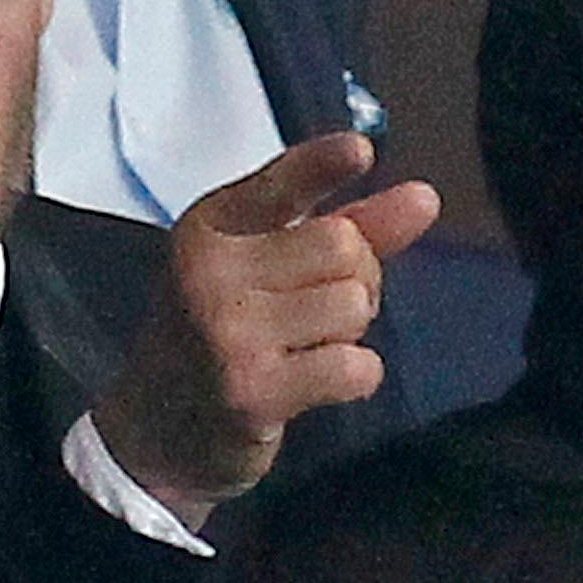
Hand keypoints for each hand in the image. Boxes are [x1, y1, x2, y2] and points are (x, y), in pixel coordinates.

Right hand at [88, 133, 440, 519]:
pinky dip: (354, 376)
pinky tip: (316, 382)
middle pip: (343, 246)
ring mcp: (227, 331)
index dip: (323, 165)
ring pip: (353, 305)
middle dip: (357, 278)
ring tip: (307, 347)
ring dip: (350, 332)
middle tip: (317, 311)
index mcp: (208, 230)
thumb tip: (426, 198)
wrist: (156, 431)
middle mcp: (209, 272)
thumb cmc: (220, 335)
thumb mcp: (265, 268)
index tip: (360, 152)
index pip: (279, 186)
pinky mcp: (252, 390)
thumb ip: (346, 228)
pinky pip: (354, 366)